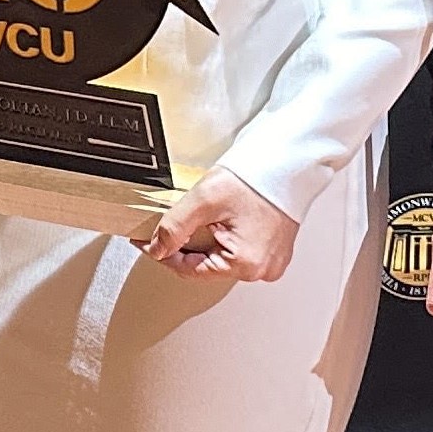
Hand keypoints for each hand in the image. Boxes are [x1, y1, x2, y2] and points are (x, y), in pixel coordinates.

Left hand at [142, 166, 298, 282]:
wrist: (288, 161)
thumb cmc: (256, 178)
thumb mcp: (203, 201)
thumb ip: (174, 228)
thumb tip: (157, 249)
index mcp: (246, 264)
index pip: (189, 269)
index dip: (162, 254)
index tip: (145, 242)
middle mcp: (261, 269)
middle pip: (206, 265)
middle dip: (184, 246)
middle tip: (168, 224)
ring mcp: (270, 260)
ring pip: (222, 256)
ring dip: (205, 240)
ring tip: (200, 216)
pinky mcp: (274, 249)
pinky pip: (240, 249)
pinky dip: (224, 236)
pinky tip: (221, 218)